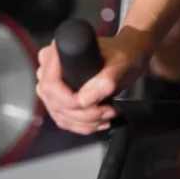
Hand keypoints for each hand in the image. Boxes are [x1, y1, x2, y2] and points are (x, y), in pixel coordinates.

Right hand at [36, 29, 150, 135]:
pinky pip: (64, 119)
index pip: (50, 85)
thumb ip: (106, 79)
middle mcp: (50, 67)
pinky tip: (99, 122)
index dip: (67, 100)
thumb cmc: (123, 53)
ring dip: (84, 122)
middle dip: (81, 114)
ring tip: (107, 115)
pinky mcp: (60, 98)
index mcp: (58, 52)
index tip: (91, 104)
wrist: (129, 56)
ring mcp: (54, 84)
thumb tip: (84, 100)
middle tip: (108, 111)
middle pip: (54, 102)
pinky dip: (82, 125)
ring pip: (59, 114)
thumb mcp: (120, 63)